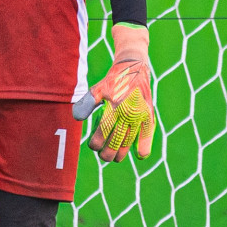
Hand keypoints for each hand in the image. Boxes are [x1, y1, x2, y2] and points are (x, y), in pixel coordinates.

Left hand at [74, 25, 155, 161]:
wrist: (135, 67)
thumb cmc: (113, 81)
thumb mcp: (98, 89)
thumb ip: (87, 103)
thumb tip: (77, 118)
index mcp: (114, 106)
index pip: (104, 131)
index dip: (96, 143)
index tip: (93, 146)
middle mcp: (128, 112)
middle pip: (117, 140)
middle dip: (108, 153)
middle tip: (103, 157)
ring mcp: (140, 114)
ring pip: (130, 140)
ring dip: (122, 153)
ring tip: (115, 158)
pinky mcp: (149, 114)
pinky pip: (148, 133)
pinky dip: (145, 145)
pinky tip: (140, 155)